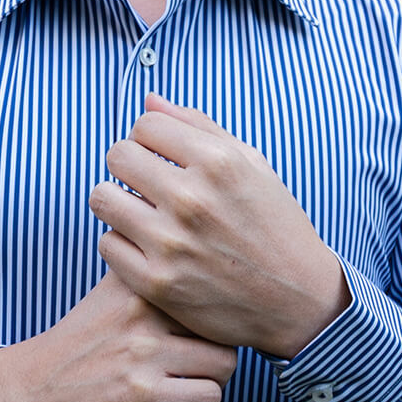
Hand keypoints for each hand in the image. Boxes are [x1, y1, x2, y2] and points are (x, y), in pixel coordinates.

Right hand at [0, 272, 236, 401]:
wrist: (29, 391)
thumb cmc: (80, 344)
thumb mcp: (110, 292)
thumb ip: (148, 268)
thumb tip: (199, 246)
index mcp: (135, 280)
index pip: (208, 281)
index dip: (216, 305)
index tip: (209, 318)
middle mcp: (140, 310)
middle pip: (224, 325)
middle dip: (218, 344)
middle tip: (194, 357)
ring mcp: (142, 354)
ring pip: (226, 363)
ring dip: (212, 377)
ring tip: (185, 379)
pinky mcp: (143, 397)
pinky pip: (210, 397)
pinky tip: (176, 400)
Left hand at [88, 93, 349, 358]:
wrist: (298, 300)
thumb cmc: (275, 228)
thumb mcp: (253, 167)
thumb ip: (200, 128)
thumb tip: (148, 101)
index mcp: (219, 163)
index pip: (145, 125)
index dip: (149, 139)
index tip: (159, 158)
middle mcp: (192, 199)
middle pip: (118, 156)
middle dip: (128, 166)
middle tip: (145, 186)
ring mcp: (172, 243)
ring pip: (103, 198)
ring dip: (116, 202)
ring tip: (139, 214)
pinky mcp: (157, 282)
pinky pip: (107, 244)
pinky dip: (121, 243)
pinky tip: (144, 247)